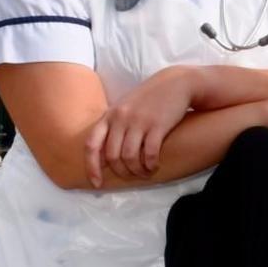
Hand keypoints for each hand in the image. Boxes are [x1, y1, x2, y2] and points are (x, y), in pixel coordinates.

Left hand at [84, 65, 199, 185]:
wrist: (176, 83)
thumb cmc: (149, 99)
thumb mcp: (125, 108)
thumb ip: (113, 126)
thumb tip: (104, 155)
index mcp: (109, 115)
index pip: (92, 145)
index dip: (91, 167)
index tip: (96, 183)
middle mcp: (121, 118)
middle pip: (112, 155)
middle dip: (122, 172)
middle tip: (131, 176)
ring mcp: (139, 121)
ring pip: (129, 157)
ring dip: (137, 170)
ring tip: (145, 172)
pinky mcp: (157, 125)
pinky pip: (149, 153)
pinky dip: (150, 164)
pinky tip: (154, 166)